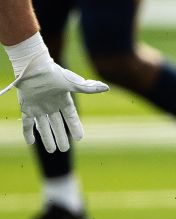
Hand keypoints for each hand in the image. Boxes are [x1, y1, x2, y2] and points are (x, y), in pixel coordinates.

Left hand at [2, 35, 108, 152]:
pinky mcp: (26, 107)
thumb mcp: (73, 83)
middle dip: (61, 137)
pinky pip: (27, 123)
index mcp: (63, 99)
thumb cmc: (53, 73)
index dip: (75, 127)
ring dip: (47, 138)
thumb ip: (88, 88)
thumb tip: (106, 88)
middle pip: (57, 124)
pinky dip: (28, 133)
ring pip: (43, 126)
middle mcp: (51, 105)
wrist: (32, 67)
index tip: (80, 138)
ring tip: (52, 150)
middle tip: (64, 149)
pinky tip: (30, 143)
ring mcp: (38, 106)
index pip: (71, 117)